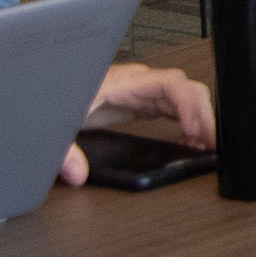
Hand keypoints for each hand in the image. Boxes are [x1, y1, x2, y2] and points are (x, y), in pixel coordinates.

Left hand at [59, 62, 217, 185]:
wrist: (44, 90)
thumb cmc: (53, 98)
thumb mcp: (56, 128)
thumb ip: (65, 152)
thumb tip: (79, 173)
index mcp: (122, 83)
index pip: (171, 83)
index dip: (189, 105)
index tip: (196, 129)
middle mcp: (136, 83)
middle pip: (186, 88)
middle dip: (203, 115)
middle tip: (211, 144)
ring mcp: (140, 90)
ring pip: (184, 96)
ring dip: (199, 118)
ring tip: (205, 144)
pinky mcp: (138, 100)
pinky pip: (174, 105)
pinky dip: (187, 120)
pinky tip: (189, 138)